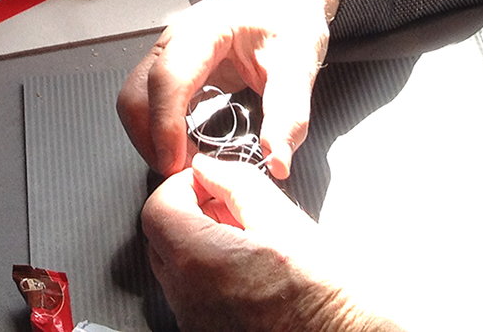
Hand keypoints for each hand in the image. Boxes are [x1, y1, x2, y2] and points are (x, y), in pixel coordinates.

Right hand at [118, 0, 337, 178]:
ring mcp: (169, 54)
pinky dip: (159, 130)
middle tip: (181, 174)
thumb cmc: (287, 19)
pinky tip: (186, 147)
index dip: (165, 125)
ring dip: (151, 137)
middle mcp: (175, 40)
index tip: (176, 163)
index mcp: (202, 30)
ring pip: (136, 100)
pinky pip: (149, 102)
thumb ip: (289, 113)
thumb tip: (277, 160)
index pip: (167, 79)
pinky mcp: (172, 69)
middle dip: (150, 138)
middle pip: (137, 92)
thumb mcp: (300, 63)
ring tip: (185, 164)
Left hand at [141, 157, 392, 331]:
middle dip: (188, 210)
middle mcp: (187, 298)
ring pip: (174, 265)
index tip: (208, 183)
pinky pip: (190, 292)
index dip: (181, 186)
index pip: (157, 208)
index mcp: (199, 262)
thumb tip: (206, 166)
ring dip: (197, 240)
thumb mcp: (282, 218)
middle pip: (160, 237)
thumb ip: (234, 181)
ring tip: (244, 238)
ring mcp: (195, 321)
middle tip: (227, 206)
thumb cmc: (325, 293)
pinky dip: (206, 271)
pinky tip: (245, 267)